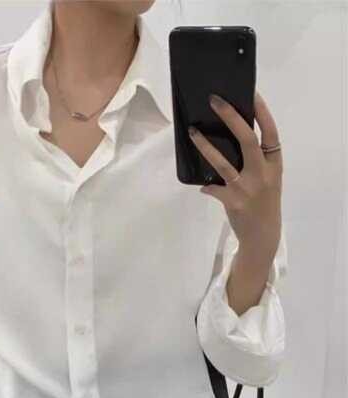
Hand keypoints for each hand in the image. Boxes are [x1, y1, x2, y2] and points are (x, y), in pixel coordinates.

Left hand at [188, 90, 283, 262]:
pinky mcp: (234, 201)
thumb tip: (229, 138)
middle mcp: (263, 173)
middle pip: (248, 139)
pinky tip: (200, 183)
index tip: (251, 92)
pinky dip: (206, 185)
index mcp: (274, 163)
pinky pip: (213, 187)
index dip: (261, 111)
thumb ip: (256, 160)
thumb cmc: (263, 202)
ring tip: (192, 132)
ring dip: (206, 146)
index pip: (270, 131)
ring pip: (224, 162)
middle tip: (214, 100)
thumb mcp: (268, 179)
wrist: (263, 236)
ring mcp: (248, 188)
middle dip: (231, 117)